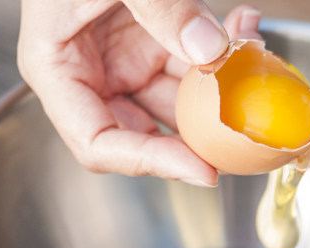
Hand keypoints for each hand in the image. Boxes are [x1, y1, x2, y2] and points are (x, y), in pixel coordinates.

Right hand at [18, 1, 261, 186]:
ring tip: (252, 56)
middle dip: (197, 135)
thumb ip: (158, 6)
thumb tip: (211, 48)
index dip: (150, 164)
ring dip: (219, 90)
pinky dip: (220, 53)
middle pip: (143, 134)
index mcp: (57, 71)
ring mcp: (123, 62)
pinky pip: (189, 64)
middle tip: (244, 133)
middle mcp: (90, 76)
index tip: (202, 170)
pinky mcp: (150, 43)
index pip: (99, 143)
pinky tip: (244, 30)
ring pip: (178, 102)